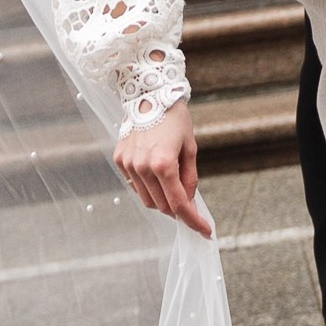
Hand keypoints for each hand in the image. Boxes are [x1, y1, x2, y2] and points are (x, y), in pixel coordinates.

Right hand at [114, 100, 210, 236]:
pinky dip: (148, 187)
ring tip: (172, 184)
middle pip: (162, 206)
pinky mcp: (120, 159)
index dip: (193, 221)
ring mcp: (129, 164)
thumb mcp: (191, 147)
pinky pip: (135, 186)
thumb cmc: (175, 118)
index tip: (205, 231)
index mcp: (164, 163)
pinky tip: (155, 174)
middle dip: (178, 210)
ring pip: (147, 199)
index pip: (179, 204)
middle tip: (190, 205)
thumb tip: (189, 203)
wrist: (149, 93)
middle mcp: (143, 167)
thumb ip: (189, 178)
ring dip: (162, 200)